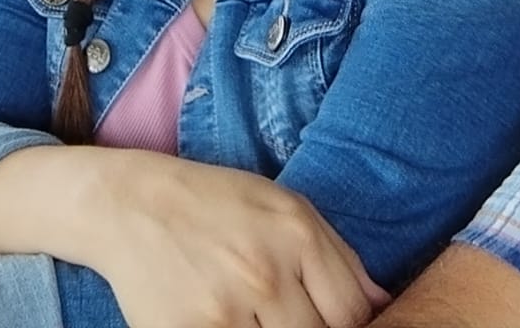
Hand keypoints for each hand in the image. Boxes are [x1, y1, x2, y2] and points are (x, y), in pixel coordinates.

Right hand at [87, 151, 385, 327]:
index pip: (351, 313)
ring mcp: (224, 310)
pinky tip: (238, 324)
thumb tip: (383, 304)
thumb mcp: (289, 209)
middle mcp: (265, 272)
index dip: (352, 327)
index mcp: (297, 235)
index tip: (335, 322)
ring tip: (263, 317)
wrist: (136, 205)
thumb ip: (340, 257)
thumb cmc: (222, 203)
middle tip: (294, 316)